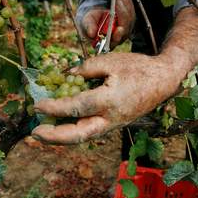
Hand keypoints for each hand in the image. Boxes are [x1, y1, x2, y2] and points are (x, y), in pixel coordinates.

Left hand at [32, 53, 181, 144]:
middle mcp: (111, 118)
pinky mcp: (115, 123)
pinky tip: (65, 124)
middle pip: (79, 135)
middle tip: (35, 133)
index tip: (37, 104)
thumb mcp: (112, 61)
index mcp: (110, 100)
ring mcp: (114, 124)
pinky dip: (75, 130)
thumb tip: (66, 75)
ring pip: (85, 136)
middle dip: (55, 137)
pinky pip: (92, 130)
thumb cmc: (138, 68)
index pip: (76, 107)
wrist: (162, 81)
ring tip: (45, 132)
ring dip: (63, 137)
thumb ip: (86, 68)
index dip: (54, 107)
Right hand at [80, 0, 135, 47]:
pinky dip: (127, 2)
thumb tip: (91, 33)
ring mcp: (125, 30)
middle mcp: (118, 38)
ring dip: (125, 5)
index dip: (117, 36)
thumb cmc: (90, 21)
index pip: (114, 42)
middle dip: (122, 15)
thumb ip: (89, 27)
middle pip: (125, 29)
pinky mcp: (129, 21)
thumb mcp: (86, 22)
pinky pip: (132, 11)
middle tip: (117, 2)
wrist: (95, 13)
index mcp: (106, 42)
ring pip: (130, 19)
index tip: (119, 29)